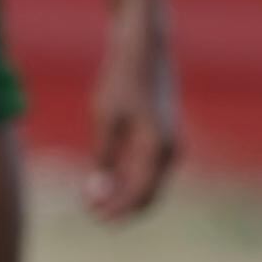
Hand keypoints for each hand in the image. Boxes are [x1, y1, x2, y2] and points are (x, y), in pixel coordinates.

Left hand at [81, 12, 182, 222]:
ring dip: (123, 195)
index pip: (138, 195)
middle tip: (90, 211)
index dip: (114, 210)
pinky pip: (149, 169)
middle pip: (147, 195)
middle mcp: (171, 151)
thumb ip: (103, 159)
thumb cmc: (122, 79)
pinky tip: (106, 178)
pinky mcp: (165, 137)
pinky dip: (129, 179)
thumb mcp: (106, 119)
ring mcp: (171, 145)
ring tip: (92, 196)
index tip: (90, 215)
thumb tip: (96, 194)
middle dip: (120, 207)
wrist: (144, 46)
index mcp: (159, 148)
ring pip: (149, 184)